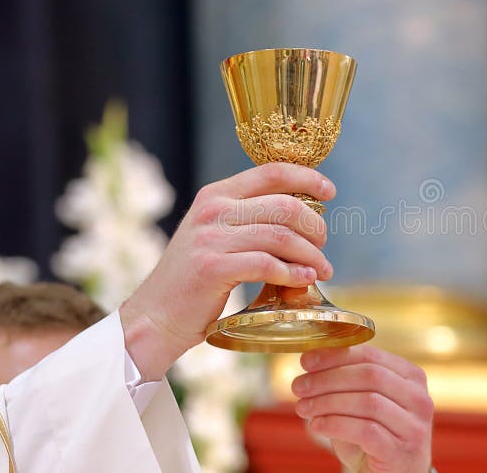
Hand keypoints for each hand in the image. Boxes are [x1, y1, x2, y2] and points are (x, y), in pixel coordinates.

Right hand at [120, 162, 334, 380]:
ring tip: (322, 270)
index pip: (272, 171)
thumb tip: (305, 217)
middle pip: (285, 205)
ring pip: (281, 236)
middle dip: (315, 225)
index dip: (307, 178)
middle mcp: (213, 210)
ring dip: (311, 255)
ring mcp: (211, 238)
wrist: (155, 316)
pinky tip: (304, 280)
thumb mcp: (216, 235)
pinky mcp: (212, 268)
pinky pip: (267, 264)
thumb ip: (249, 220)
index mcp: (216, 195)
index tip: (330, 191)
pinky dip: (293, 273)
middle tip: (323, 246)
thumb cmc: (195, 279)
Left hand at [292, 345, 433, 472]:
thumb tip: (310, 363)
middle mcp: (419, 398)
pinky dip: (335, 424)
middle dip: (328, 378)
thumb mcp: (362, 404)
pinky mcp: (401, 452)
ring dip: (327, 402)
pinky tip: (316, 425)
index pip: (371, 356)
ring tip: (302, 407)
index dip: (335, 356)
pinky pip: (365, 430)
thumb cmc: (376, 436)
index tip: (306, 362)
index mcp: (411, 377)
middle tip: (299, 386)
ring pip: (367, 401)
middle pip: (369, 376)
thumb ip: (345, 382)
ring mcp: (413, 426)